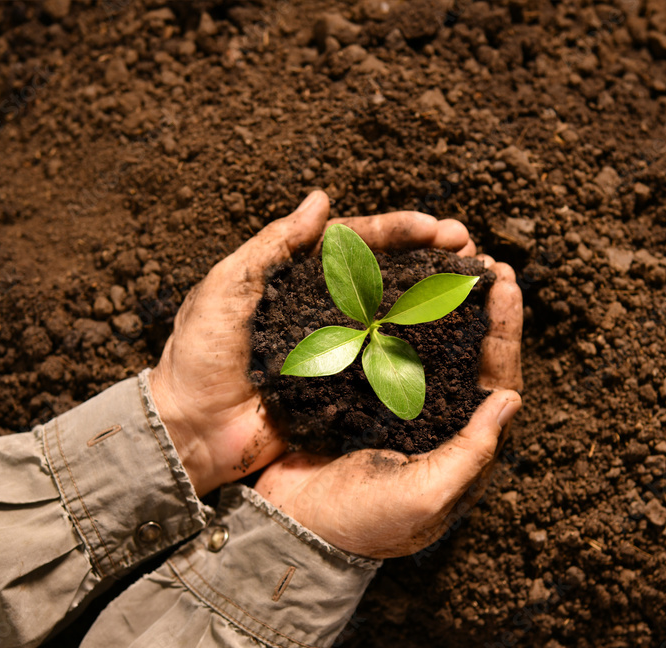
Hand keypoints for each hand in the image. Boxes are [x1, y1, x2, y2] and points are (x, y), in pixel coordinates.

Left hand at [149, 191, 476, 495]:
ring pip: (395, 311)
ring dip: (434, 294)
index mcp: (297, 276)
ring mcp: (337, 346)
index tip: (437, 229)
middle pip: (387, 271)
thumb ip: (274, 244)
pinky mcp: (343, 385)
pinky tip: (452, 335)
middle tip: (469, 247)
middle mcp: (324, 306)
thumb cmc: (199, 356)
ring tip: (474, 281)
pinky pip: (387, 360)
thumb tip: (322, 198)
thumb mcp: (227, 287)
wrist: (191, 432)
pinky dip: (421, 345)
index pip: (356, 242)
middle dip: (430, 255)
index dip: (399, 231)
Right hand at [254, 255, 522, 557]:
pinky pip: (383, 343)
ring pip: (428, 338)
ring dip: (439, 297)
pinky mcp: (360, 390)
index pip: (495, 376)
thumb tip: (509, 399)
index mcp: (460, 440)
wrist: (295, 528)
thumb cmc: (366, 523)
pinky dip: (392, 310)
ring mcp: (397, 399)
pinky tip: (392, 279)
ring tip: (445, 254)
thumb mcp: (425, 495)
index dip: (504, 329)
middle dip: (477, 302)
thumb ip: (469, 452)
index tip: (505, 283)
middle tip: (479, 255)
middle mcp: (435, 414)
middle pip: (468, 349)